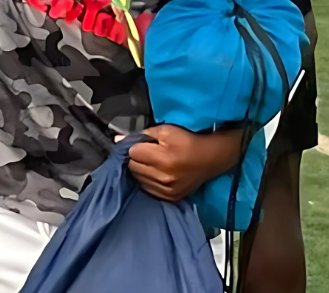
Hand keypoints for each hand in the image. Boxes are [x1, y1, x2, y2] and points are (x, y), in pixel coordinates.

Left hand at [128, 125, 244, 200]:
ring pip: (138, 178)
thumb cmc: (188, 141)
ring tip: (155, 163)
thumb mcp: (165, 131)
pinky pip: (147, 189)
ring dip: (142, 170)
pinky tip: (158, 173)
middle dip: (138, 158)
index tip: (145, 145)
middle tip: (150, 154)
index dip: (137, 146)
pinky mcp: (171, 197)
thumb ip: (141, 135)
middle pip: (133, 167)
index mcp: (163, 159)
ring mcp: (167, 190)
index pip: (132, 153)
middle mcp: (164, 177)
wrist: (210, 159)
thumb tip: (118, 140)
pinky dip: (148, 181)